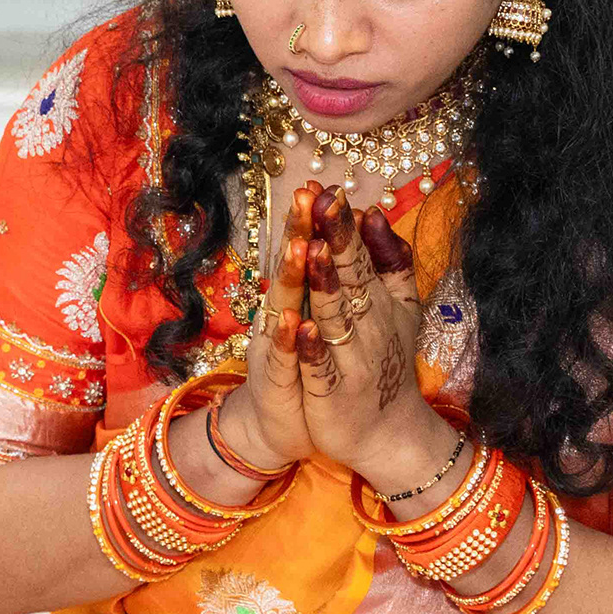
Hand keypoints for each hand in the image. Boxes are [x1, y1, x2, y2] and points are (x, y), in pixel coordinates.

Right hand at [229, 185, 318, 472]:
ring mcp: (277, 348)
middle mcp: (280, 317)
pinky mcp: (280, 382)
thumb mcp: (321, 321)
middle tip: (304, 197)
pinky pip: (287, 359)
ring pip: (283, 308)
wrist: (279, 427)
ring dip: (289, 278)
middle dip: (297, 233)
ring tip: (298, 246)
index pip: (302, 253)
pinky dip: (292, 341)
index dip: (310, 222)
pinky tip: (295, 321)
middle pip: (289, 269)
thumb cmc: (305, 370)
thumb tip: (335, 241)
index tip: (321, 187)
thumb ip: (329, 283)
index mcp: (295, 302)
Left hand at [294, 189, 455, 491]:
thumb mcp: (400, 309)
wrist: (390, 433)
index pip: (358, 257)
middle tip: (322, 203)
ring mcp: (351, 361)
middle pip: (349, 279)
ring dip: (323, 285)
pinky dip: (312, 347)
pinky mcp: (334, 394)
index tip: (329, 191)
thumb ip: (391, 262)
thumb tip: (375, 214)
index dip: (342, 227)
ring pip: (334, 318)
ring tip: (310, 250)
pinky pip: (321, 367)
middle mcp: (368, 327)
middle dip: (334, 242)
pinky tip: (300, 324)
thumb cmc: (387, 362)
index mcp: (377, 304)